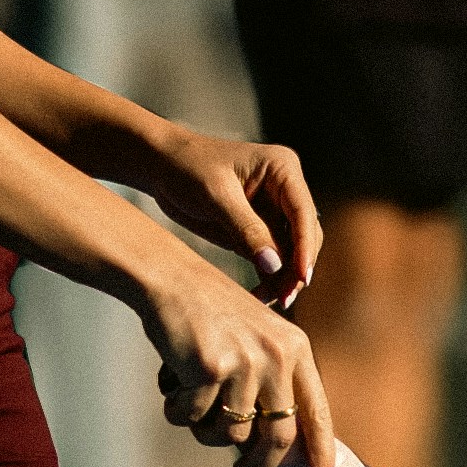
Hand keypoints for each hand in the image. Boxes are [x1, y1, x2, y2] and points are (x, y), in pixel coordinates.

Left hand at [131, 121, 322, 311]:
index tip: (301, 277)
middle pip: (303, 236)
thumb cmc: (187, 167)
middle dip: (295, 267)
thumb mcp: (214, 195)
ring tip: (267, 301)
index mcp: (282, 169)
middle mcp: (285, 189)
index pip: (303, 212)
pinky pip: (272, 259)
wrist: (161, 166)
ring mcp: (273, 211)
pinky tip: (259, 296)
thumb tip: (275, 265)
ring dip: (283, 278)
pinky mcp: (258, 230)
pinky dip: (269, 278)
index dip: (305, 246)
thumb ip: (245, 228)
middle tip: (282, 298)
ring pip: (290, 252)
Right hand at [134, 248, 335, 466]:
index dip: (320, 454)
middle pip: (278, 436)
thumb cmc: (209, 315)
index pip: (316, 413)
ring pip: (229, 432)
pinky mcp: (209, 368)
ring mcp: (244, 362)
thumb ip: (273, 383)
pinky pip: (193, 417)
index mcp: (295, 348)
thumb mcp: (256, 339)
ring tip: (190, 399)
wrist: (168, 278)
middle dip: (259, 464)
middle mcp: (276, 356)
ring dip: (204, 427)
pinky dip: (177, 410)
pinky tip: (170, 387)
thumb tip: (276, 445)